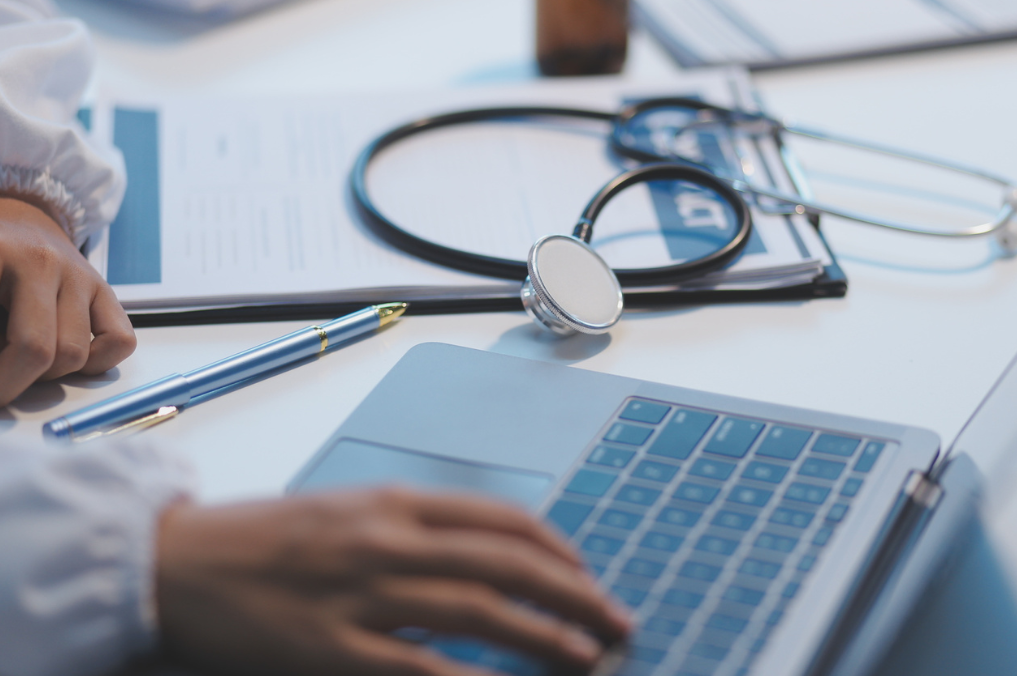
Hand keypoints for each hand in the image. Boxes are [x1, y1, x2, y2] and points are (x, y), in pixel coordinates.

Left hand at [0, 198, 135, 404]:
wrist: (19, 224)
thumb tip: (4, 377)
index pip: (17, 340)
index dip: (1, 381)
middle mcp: (43, 263)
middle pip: (38, 351)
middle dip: (13, 384)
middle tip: (2, 394)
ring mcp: (81, 275)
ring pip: (75, 354)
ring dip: (48, 375)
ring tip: (26, 365)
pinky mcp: (106, 289)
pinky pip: (119, 341)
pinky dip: (97, 363)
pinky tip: (70, 359)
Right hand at [156, 488, 632, 675]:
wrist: (178, 562)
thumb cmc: (265, 539)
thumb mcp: (346, 511)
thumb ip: (413, 527)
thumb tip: (485, 553)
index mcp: (393, 501)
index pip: (500, 518)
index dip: (556, 547)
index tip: (585, 573)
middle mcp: (388, 539)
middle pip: (506, 564)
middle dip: (574, 593)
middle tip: (617, 620)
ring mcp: (362, 594)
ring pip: (478, 611)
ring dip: (545, 635)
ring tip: (590, 656)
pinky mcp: (333, 648)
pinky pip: (418, 669)